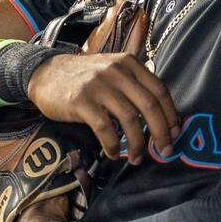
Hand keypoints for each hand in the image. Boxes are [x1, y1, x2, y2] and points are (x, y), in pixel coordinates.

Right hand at [27, 53, 179, 163]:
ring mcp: (98, 85)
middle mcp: (116, 71)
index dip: (171, 115)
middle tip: (164, 152)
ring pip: (129, 119)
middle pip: (149, 106)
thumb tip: (162, 117)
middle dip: (161, 133)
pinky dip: (112, 145)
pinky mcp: (81, 101)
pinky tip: (113, 154)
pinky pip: (104, 128)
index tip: (175, 134)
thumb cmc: (85, 77)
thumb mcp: (113, 70)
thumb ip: (134, 85)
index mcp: (129, 63)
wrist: (46, 72)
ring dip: (137, 144)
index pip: (160, 90)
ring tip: (136, 158)